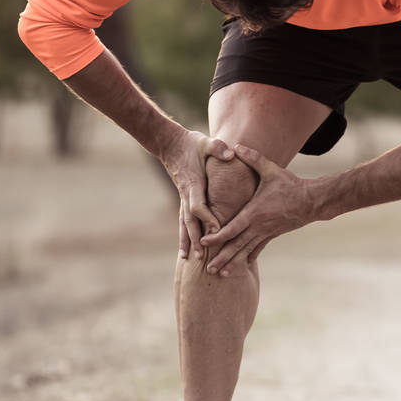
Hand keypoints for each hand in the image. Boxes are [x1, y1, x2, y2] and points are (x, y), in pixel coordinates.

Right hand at [159, 128, 233, 259]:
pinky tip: (183, 249)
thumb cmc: (191, 143)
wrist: (170, 143)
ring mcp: (182, 197)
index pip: (198, 205)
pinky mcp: (183, 199)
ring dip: (186, 241)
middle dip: (195, 238)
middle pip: (190, 220)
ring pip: (183, 223)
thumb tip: (230, 153)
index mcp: (193, 183)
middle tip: (201, 255)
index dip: (207, 217)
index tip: (217, 229)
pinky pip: (183, 220)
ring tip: (187, 259)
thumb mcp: (206, 142)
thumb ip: (217, 147)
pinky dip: (183, 235)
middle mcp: (186, 194)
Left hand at [199, 144, 316, 275]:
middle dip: (221, 258)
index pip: (231, 228)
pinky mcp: (272, 235)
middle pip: (236, 246)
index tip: (204, 242)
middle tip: (208, 271)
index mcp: (254, 213)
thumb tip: (236, 146)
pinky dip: (247, 258)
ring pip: (245, 251)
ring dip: (233, 263)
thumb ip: (252, 158)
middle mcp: (258, 227)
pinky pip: (257, 249)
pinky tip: (241, 267)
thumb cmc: (290, 184)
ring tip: (221, 275)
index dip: (216, 237)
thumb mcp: (270, 169)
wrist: (312, 201)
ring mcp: (266, 233)